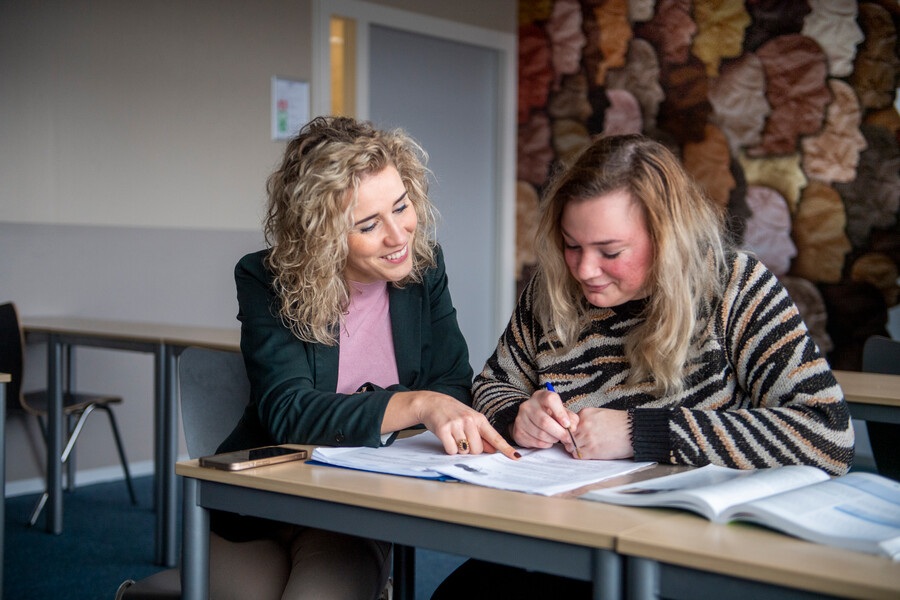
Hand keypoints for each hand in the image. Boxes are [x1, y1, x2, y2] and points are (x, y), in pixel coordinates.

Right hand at [385, 391, 520, 459]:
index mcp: (479, 419)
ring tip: (454, 437)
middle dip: (471, 450)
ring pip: (465, 451)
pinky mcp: (444, 429)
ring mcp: (456, 424)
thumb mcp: (471, 420)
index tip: (516, 457)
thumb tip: (494, 450)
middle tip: (463, 439)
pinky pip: (451, 450)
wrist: (433, 403)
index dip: (506, 448)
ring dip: (460, 449)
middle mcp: (469, 420)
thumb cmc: (454, 413)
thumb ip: (482, 435)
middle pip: (478, 449)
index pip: (495, 437)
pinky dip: (449, 449)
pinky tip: (447, 438)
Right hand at [511, 386, 579, 450]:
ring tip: (557, 438)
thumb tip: (572, 428)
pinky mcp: (518, 432)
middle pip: (545, 421)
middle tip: (568, 438)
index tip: (567, 424)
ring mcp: (520, 419)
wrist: (530, 421)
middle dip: (560, 432)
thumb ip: (570, 417)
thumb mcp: (560, 411)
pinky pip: (536, 442)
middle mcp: (528, 406)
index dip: (560, 413)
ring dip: (553, 439)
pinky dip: (546, 444)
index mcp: (540, 396)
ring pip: (541, 434)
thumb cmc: (549, 415)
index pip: (550, 400)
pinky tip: (548, 440)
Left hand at [568, 407, 632, 459]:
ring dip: (574, 448)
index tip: (574, 434)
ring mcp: (586, 438)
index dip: (570, 430)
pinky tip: (587, 452)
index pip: (567, 423)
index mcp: (585, 414)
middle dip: (570, 439)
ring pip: (570, 445)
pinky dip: (579, 454)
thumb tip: (576, 427)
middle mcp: (583, 425)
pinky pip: (577, 454)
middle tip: (577, 442)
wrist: (634, 431)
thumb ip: (586, 419)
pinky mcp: (592, 450)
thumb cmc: (621, 423)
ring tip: (583, 447)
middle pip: (567, 434)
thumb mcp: (600, 414)